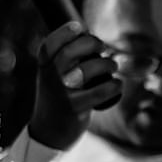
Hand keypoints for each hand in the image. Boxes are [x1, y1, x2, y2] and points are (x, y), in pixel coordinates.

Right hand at [28, 21, 121, 149]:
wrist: (48, 132)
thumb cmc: (59, 98)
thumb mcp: (55, 77)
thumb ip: (68, 59)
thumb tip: (97, 39)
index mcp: (44, 67)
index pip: (50, 44)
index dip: (65, 32)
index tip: (80, 28)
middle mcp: (50, 78)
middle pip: (69, 53)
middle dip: (91, 44)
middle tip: (102, 48)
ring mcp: (62, 94)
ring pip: (87, 70)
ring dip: (107, 64)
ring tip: (112, 67)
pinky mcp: (76, 109)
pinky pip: (100, 92)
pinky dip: (114, 85)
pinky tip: (117, 85)